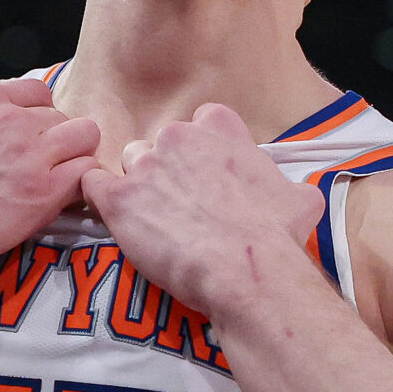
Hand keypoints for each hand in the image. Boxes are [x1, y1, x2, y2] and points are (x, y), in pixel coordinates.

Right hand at [0, 79, 101, 271]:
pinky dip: (80, 191)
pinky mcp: (40, 191)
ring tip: (57, 191)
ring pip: (86, 140)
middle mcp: (11, 118)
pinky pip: (86, 176)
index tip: (32, 146)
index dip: (41, 122)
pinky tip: (59, 207)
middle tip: (47, 175)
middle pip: (68, 118)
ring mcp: (29, 152)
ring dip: (77, 163)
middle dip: (62, 145)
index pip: (40, 93)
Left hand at [80, 104, 323, 322]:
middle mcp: (178, 137)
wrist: (246, 270)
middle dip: (170, 170)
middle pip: (163, 144)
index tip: (208, 176)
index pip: (202, 121)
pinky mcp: (117, 199)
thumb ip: (287, 185)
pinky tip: (111, 216)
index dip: (203, 151)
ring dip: (139, 187)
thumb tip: (299, 196)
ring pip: (130, 164)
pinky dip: (97, 197)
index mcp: (219, 128)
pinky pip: (92, 185)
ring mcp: (145, 166)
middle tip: (183, 206)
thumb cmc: (276, 236)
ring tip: (153, 221)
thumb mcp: (300, 199)